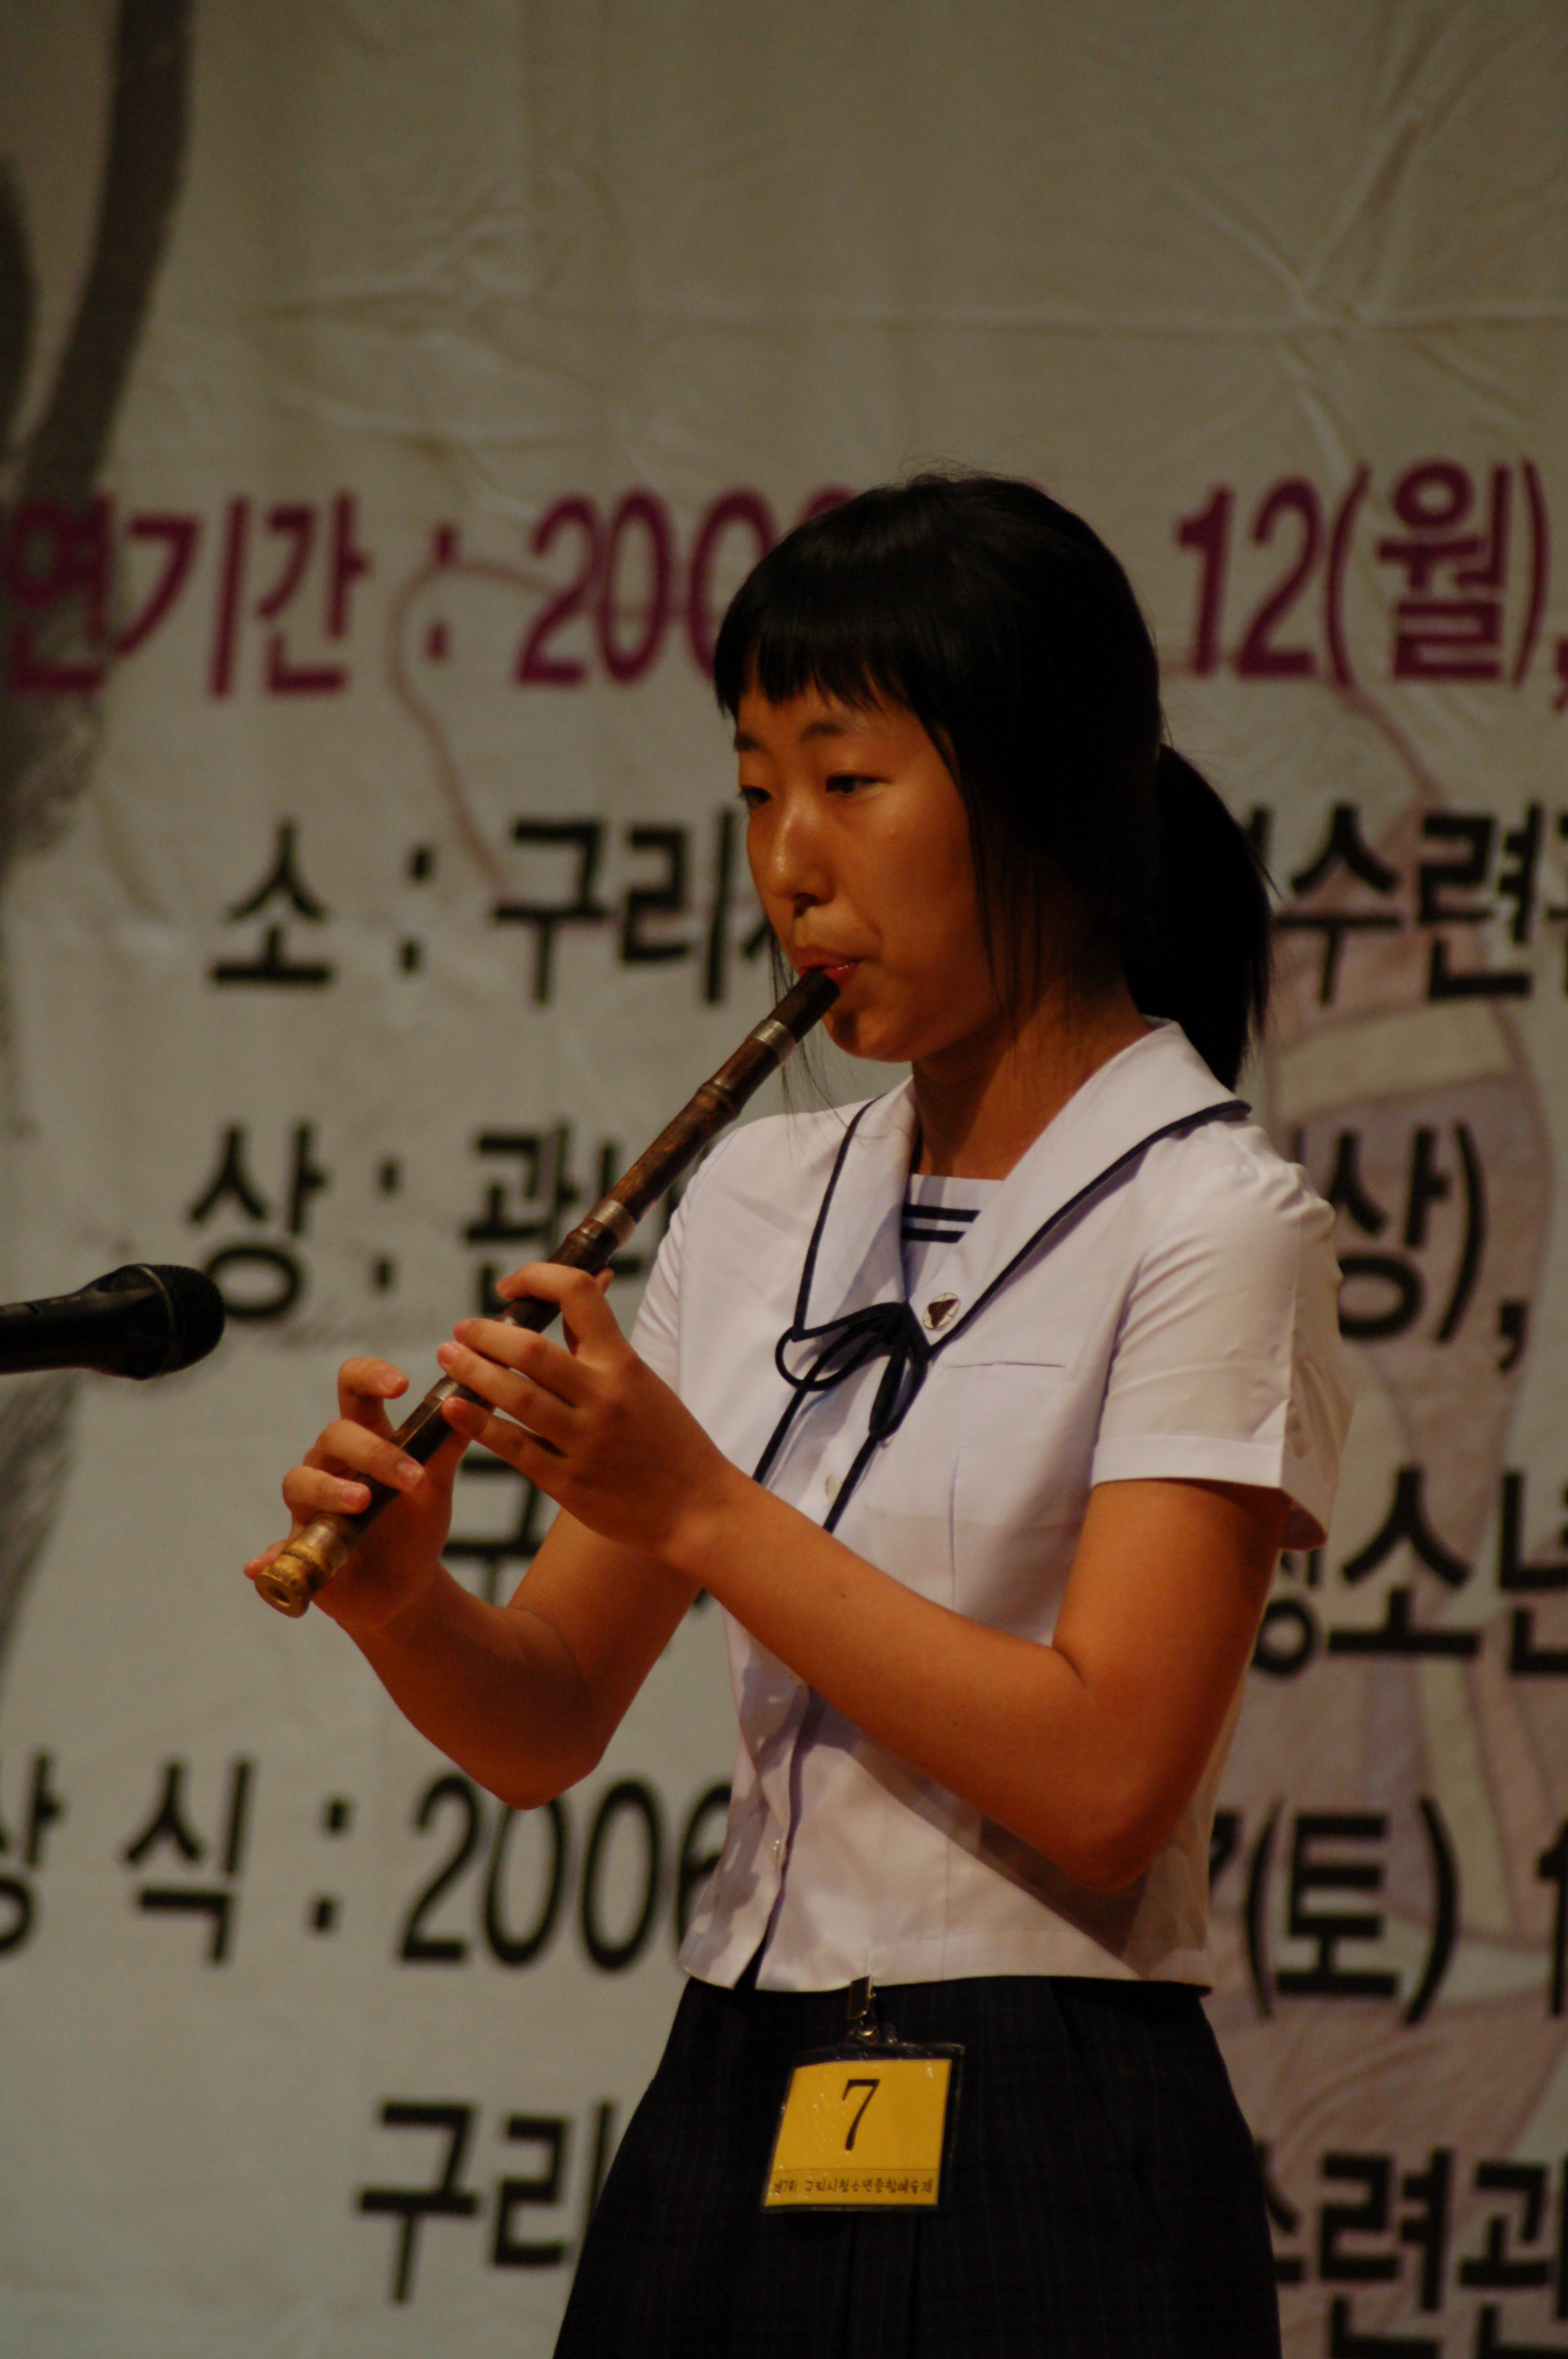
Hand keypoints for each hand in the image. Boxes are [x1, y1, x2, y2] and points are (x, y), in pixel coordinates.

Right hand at [244, 1357, 465, 1632]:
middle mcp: (328, 1465)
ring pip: (300, 1482)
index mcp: (363, 1440)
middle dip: (373, 1452)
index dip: (369, 1377)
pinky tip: (259, 1566)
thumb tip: (483, 1395)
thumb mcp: (437, 1484)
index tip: (401, 1383)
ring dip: (330, 1490)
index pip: (353, 1389)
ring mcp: (308, 1507)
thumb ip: (450, 1443)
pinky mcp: (296, 1551)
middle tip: (411, 1476)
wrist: (405, 1588)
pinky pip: (272, 1554)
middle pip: (334, 1436)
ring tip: (362, 1502)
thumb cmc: (415, 1525)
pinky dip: (266, 1559)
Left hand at [432, 1264, 734, 1561]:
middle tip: (461, 1329)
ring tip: (448, 1358)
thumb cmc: (671, 1441)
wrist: (698, 1508)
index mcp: (624, 1364)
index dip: (537, 1278)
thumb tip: (575, 1299)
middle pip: (530, 1350)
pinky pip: (513, 1447)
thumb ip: (601, 1347)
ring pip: (515, 1396)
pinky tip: (453, 1409)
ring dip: (473, 1372)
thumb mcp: (643, 1383)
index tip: (509, 1286)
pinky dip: (478, 1425)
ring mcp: (584, 1440)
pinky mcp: (567, 1482)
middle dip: (486, 1334)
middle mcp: (603, 1396)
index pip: (578, 1295)